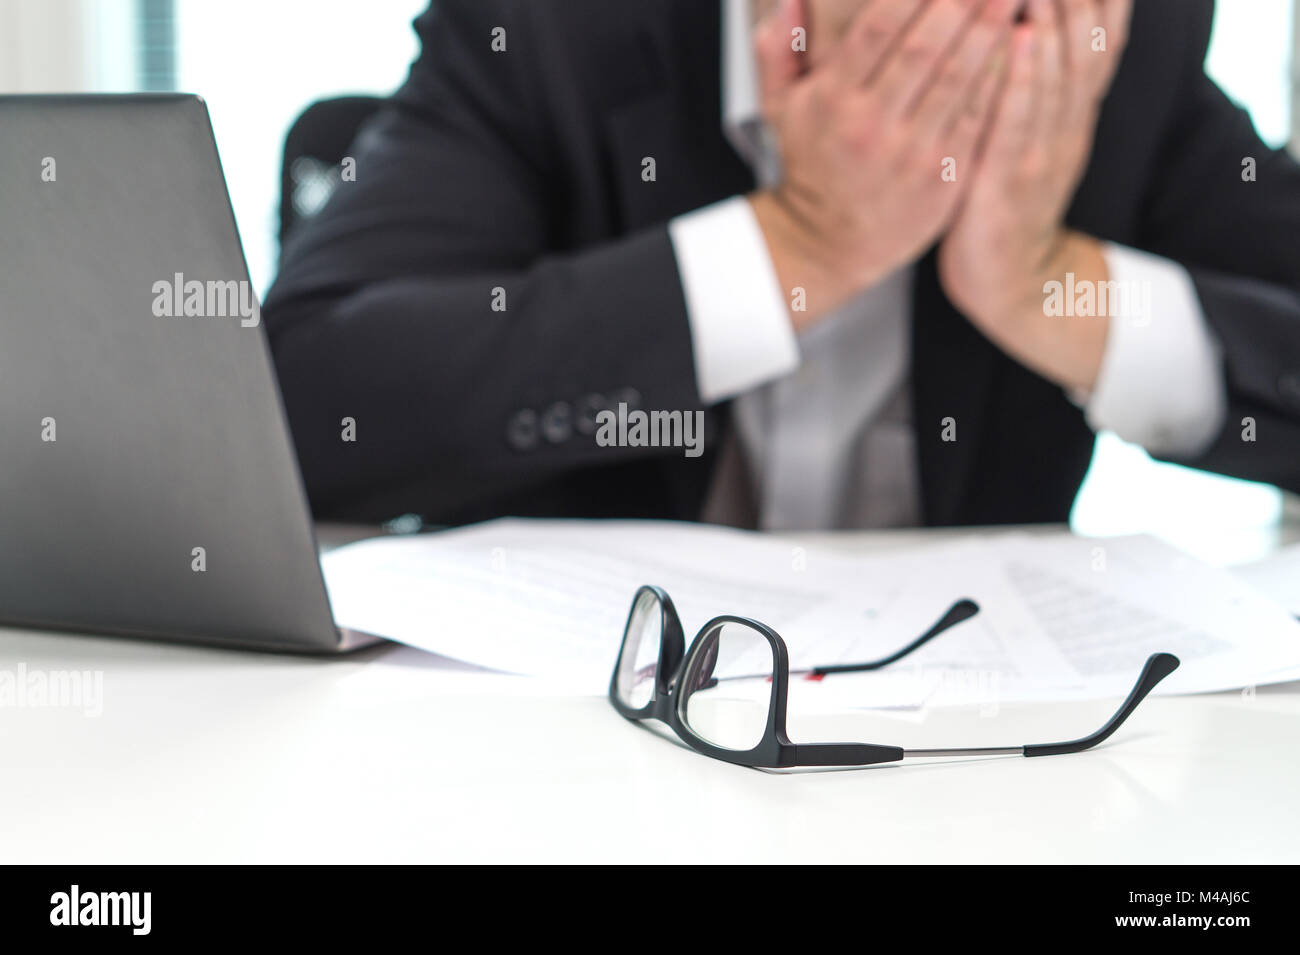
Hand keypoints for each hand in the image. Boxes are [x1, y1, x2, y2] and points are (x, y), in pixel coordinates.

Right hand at [750, 0, 1017, 328]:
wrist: (826, 244)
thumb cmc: (810, 168)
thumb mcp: (778, 110)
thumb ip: (778, 51)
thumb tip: (791, 1)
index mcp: (833, 99)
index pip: (878, 28)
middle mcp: (871, 124)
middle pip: (924, 47)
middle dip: (962, 2)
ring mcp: (910, 152)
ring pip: (958, 78)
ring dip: (990, 31)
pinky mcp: (942, 175)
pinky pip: (976, 116)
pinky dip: (1000, 79)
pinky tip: (1020, 47)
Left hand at [938, 0, 1132, 389]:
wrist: (1011, 282)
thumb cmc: (1006, 200)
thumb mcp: (1033, 136)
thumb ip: (1042, 86)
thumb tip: (1038, 24)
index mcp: (1072, 111)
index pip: (1100, 37)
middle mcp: (1066, 124)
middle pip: (1084, 43)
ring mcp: (1042, 152)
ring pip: (1057, 74)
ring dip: (1055, 17)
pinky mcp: (1008, 181)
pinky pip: (1017, 123)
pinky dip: (1022, 80)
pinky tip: (1022, 40)